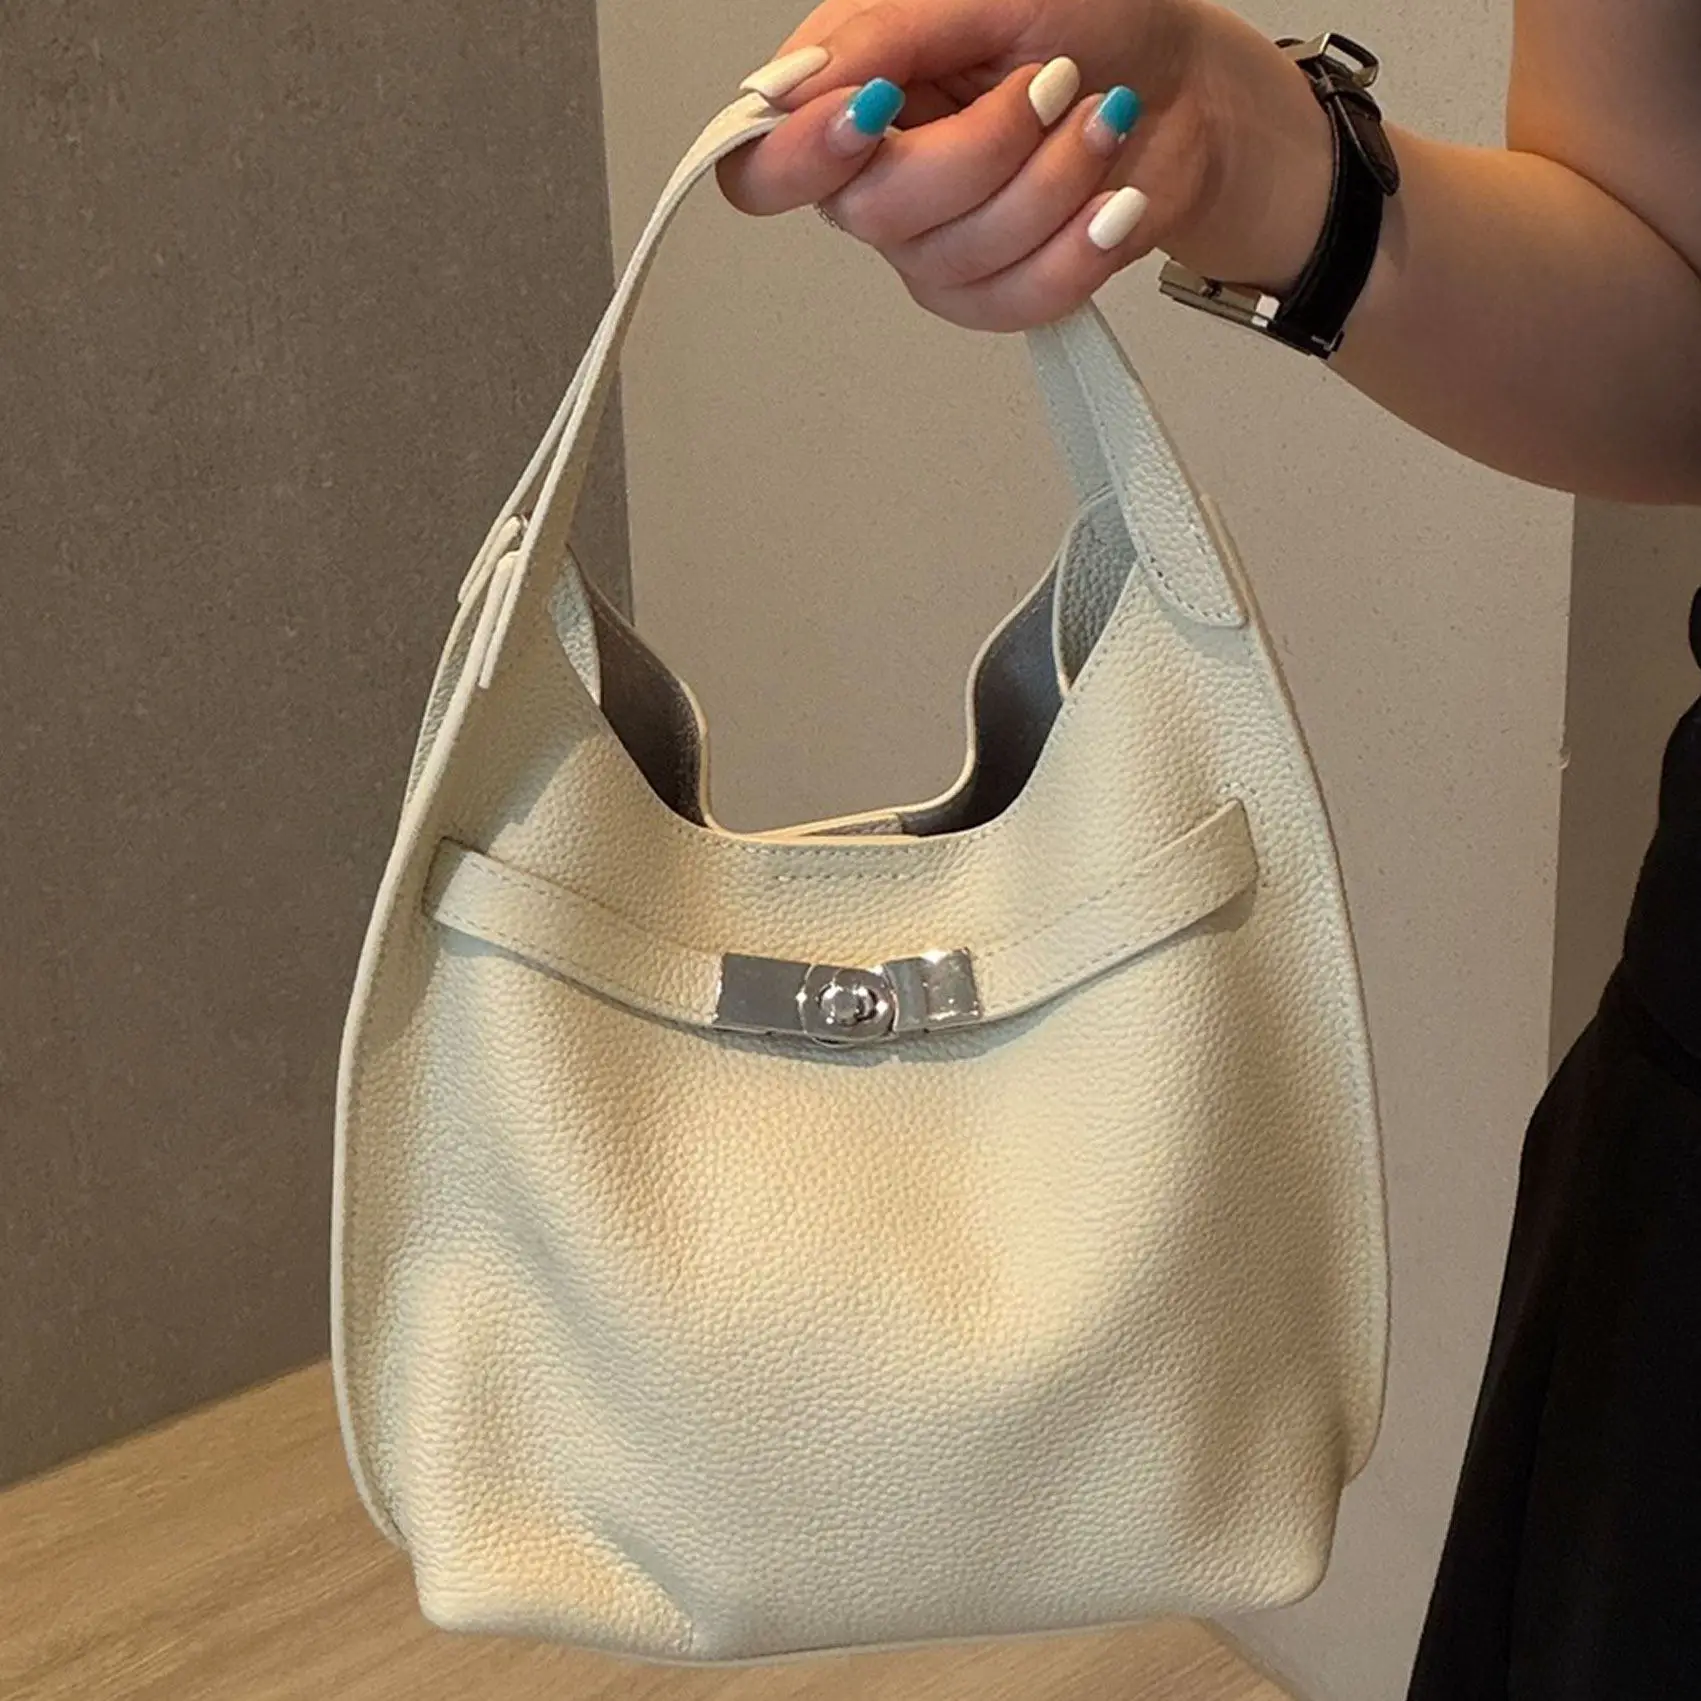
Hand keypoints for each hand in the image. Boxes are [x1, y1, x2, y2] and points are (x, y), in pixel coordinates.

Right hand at [718, 0, 1333, 331]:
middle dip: (984, 146)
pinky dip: (1081, 243)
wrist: (1184, 86)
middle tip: (1051, 81)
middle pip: (872, 214)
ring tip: (1100, 118)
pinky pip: (1017, 301)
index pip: (761, 169)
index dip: (803, 156)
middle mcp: (875, 184)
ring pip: (957, 257)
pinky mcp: (993, 295)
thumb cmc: (1093, 19)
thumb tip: (791, 88)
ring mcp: (932, 250)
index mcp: (848, 101)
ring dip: (1054, 180)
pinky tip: (1112, 200)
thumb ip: (878, 35)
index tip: (874, 112)